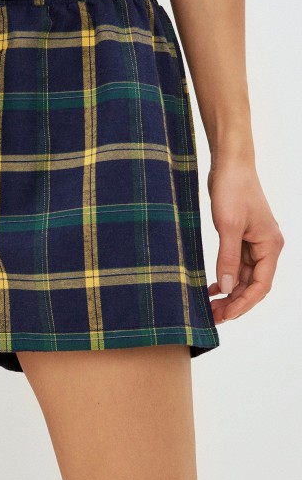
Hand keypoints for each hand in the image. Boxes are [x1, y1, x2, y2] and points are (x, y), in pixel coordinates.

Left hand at [206, 161, 283, 322]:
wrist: (229, 163)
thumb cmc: (233, 189)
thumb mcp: (228, 225)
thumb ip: (228, 258)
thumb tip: (227, 287)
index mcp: (270, 245)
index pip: (261, 285)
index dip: (244, 303)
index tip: (225, 316)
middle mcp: (266, 246)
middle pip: (254, 284)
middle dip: (235, 302)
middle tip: (213, 316)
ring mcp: (254, 241)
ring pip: (244, 276)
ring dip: (229, 292)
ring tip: (210, 306)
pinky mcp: (241, 235)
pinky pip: (236, 263)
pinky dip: (226, 276)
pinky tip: (213, 287)